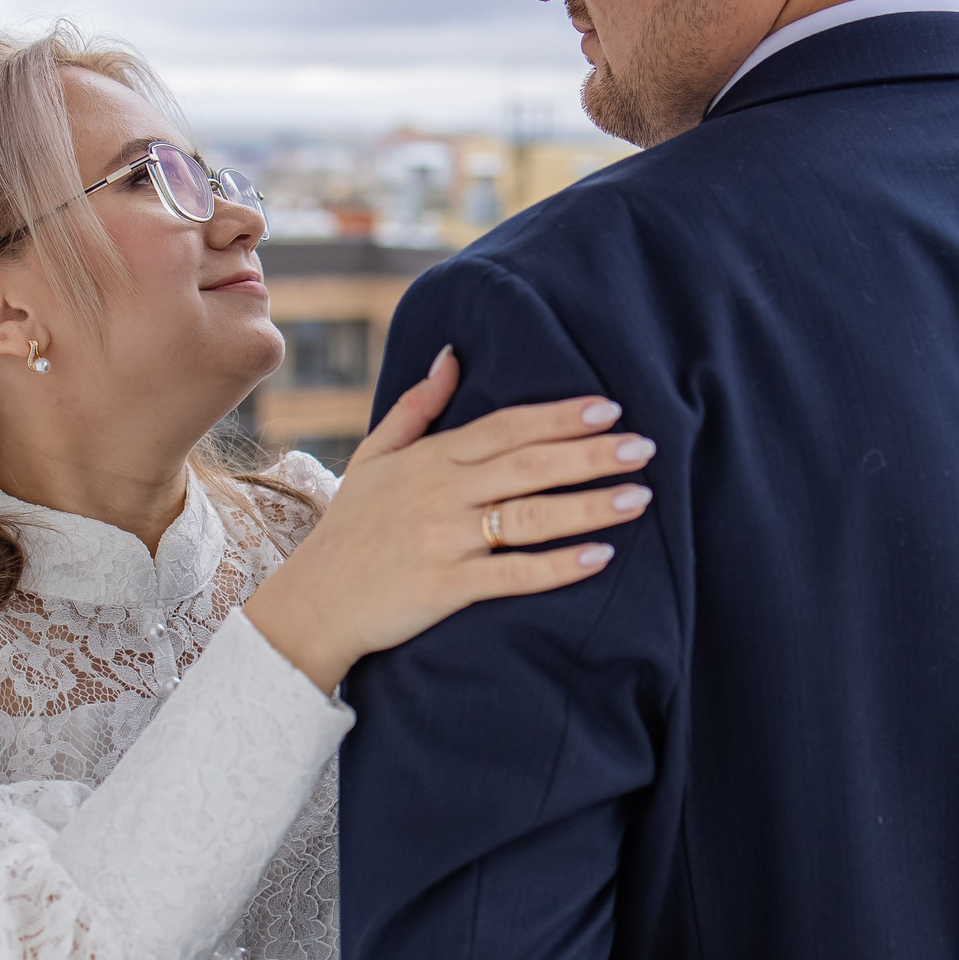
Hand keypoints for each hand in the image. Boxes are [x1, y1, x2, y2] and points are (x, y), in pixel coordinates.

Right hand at [243, 347, 652, 692]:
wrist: (314, 603)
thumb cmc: (351, 529)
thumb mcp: (375, 458)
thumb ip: (416, 408)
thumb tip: (451, 356)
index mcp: (430, 459)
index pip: (506, 427)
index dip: (559, 417)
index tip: (608, 407)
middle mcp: (441, 494)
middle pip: (529, 466)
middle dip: (591, 454)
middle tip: (644, 446)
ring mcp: (445, 540)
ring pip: (530, 518)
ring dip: (589, 506)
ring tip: (639, 497)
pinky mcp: (446, 588)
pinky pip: (513, 575)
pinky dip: (558, 568)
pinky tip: (600, 558)